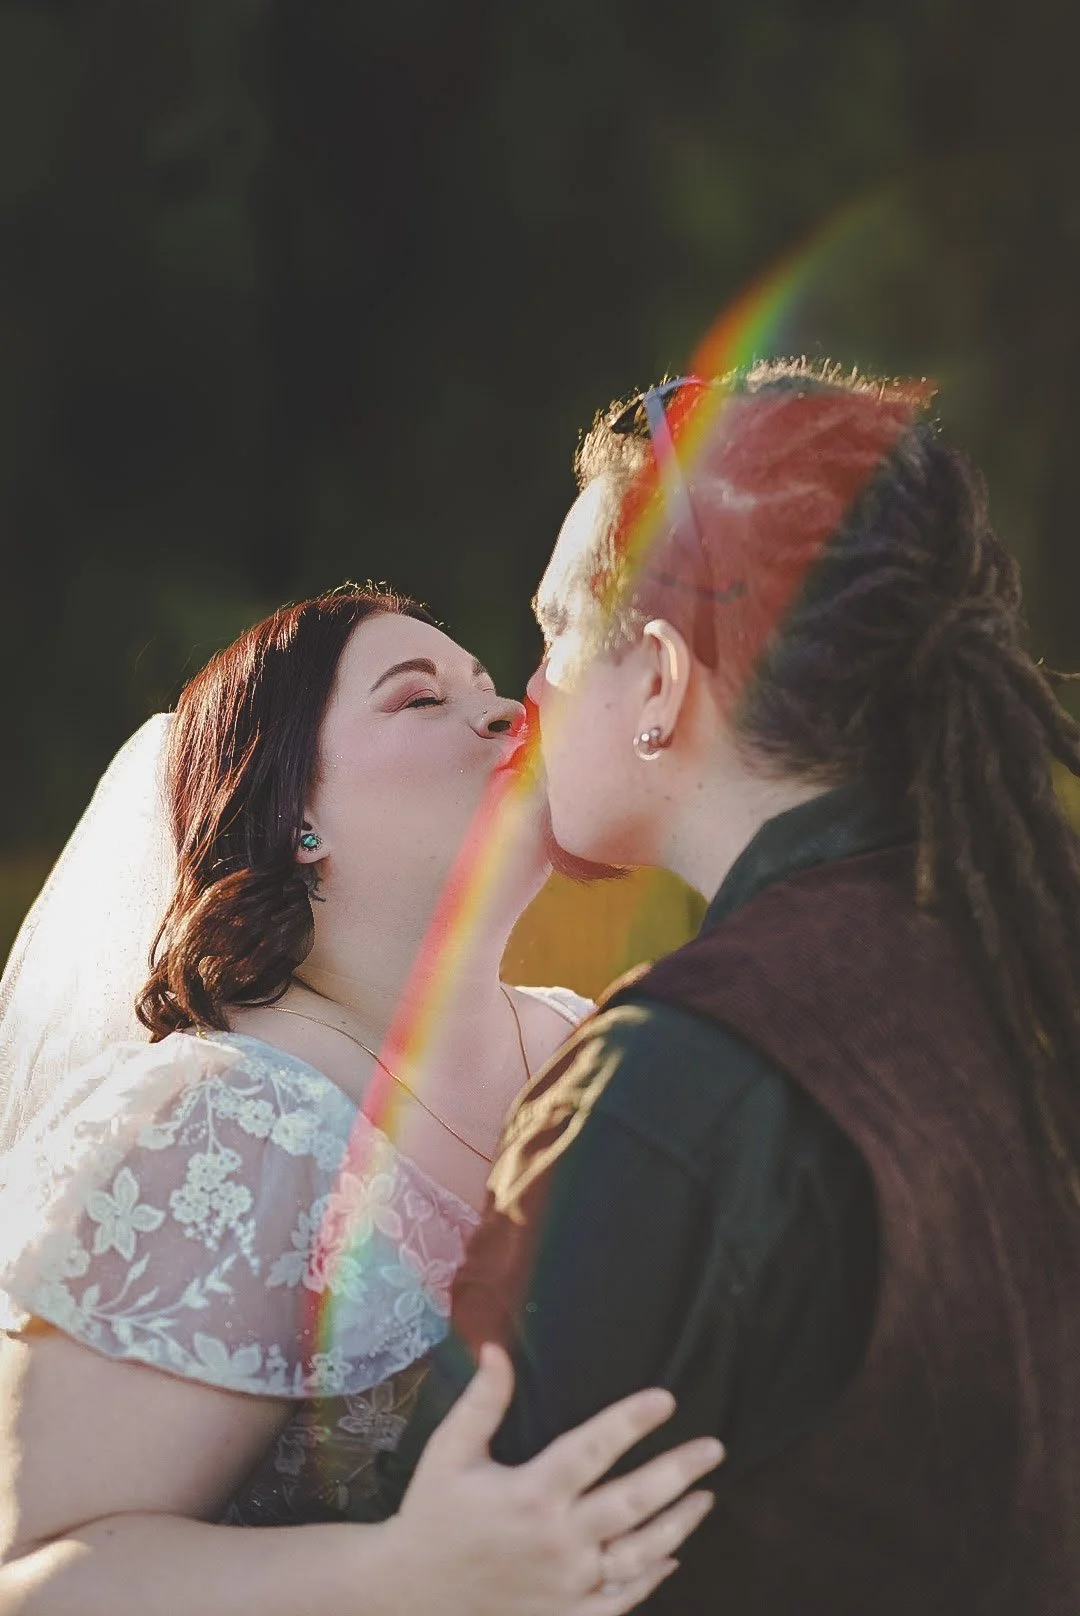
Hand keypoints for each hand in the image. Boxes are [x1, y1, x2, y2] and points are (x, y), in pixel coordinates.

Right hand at [389, 1342, 722, 1615]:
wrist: (412, 1593)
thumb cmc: (434, 1514)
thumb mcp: (449, 1452)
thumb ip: (481, 1401)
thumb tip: (497, 1347)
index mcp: (530, 1494)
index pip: (593, 1450)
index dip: (631, 1422)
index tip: (667, 1400)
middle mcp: (557, 1541)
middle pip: (632, 1503)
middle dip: (679, 1473)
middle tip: (713, 1449)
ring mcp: (566, 1585)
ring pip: (638, 1554)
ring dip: (678, 1526)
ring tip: (706, 1497)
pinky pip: (620, 1601)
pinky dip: (650, 1580)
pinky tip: (672, 1557)